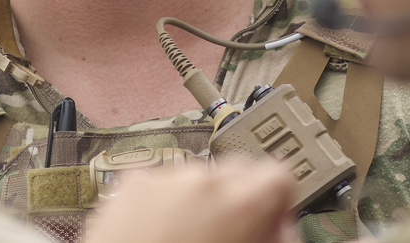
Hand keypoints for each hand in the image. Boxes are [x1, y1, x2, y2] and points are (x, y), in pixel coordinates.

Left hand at [86, 160, 294, 242]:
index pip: (279, 176)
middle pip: (237, 172)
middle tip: (227, 235)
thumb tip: (280, 227)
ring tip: (182, 240)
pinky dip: (162, 203)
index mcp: (240, 203)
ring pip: (196, 178)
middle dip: (238, 200)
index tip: (269, 222)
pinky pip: (160, 183)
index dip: (277, 202)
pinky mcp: (129, 183)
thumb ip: (274, 239)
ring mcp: (162, 177)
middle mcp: (203, 179)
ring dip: (198, 202)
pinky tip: (155, 235)